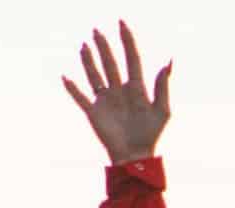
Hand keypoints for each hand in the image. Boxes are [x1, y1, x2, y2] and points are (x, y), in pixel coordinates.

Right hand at [63, 21, 170, 163]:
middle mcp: (120, 91)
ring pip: (95, 75)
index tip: (122, 23)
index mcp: (136, 89)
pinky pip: (81, 98)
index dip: (128, 41)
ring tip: (85, 46)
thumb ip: (163, 87)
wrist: (134, 157)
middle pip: (110, 63)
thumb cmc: (150, 136)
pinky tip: (66, 77)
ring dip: (89, 61)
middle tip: (98, 31)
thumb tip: (168, 62)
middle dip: (104, 47)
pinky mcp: (94, 113)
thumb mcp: (162, 111)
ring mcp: (106, 101)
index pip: (131, 59)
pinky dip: (72, 88)